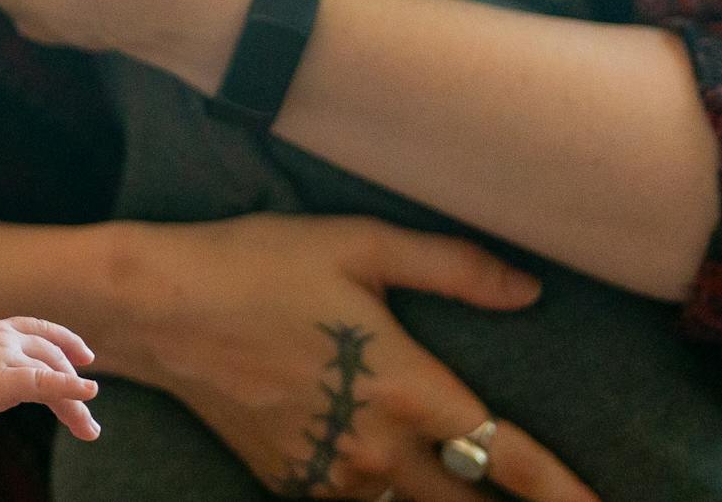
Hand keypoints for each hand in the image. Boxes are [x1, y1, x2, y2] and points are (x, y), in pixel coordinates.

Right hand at [0, 316, 102, 444]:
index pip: (35, 329)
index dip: (64, 340)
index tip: (85, 355)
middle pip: (50, 354)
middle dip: (73, 382)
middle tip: (87, 415)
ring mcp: (0, 355)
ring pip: (52, 373)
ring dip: (75, 403)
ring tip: (88, 429)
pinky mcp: (0, 380)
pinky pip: (45, 384)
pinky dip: (70, 389)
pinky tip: (87, 394)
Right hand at [94, 214, 601, 501]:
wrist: (155, 310)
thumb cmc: (256, 265)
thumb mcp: (356, 243)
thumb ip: (451, 266)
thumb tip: (530, 290)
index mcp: (405, 387)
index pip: (509, 458)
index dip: (567, 494)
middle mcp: (376, 447)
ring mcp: (331, 476)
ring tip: (468, 492)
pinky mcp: (292, 485)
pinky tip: (400, 489)